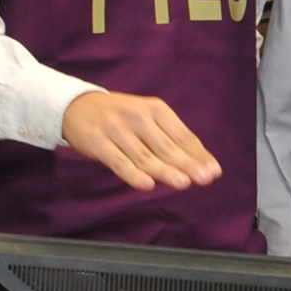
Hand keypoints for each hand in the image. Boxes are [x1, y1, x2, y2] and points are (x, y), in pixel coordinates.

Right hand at [61, 91, 221, 192]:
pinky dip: (132, 174)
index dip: (198, 155)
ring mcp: (116, 129)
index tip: (213, 171)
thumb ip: (169, 138)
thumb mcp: (146, 117)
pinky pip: (118, 161)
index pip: (181, 135)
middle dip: (186, 164)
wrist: (77, 106)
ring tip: (182, 183)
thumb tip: (199, 162)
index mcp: (155, 108)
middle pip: (166, 146)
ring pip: (144, 156)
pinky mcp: (97, 142)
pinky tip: (146, 184)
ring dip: (164, 171)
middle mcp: (137, 116)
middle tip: (203, 179)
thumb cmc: (118, 116)